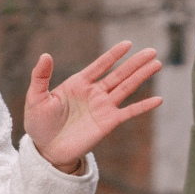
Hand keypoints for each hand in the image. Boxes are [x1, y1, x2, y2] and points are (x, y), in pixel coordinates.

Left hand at [24, 41, 162, 171]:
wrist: (46, 150)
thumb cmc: (39, 123)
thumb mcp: (36, 98)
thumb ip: (40, 76)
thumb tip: (45, 55)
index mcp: (78, 83)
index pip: (100, 65)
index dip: (113, 55)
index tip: (127, 43)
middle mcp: (94, 93)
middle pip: (118, 74)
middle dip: (135, 62)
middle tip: (152, 51)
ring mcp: (102, 107)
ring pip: (126, 88)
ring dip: (141, 76)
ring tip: (157, 64)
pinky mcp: (108, 123)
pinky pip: (129, 112)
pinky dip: (143, 106)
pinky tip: (158, 99)